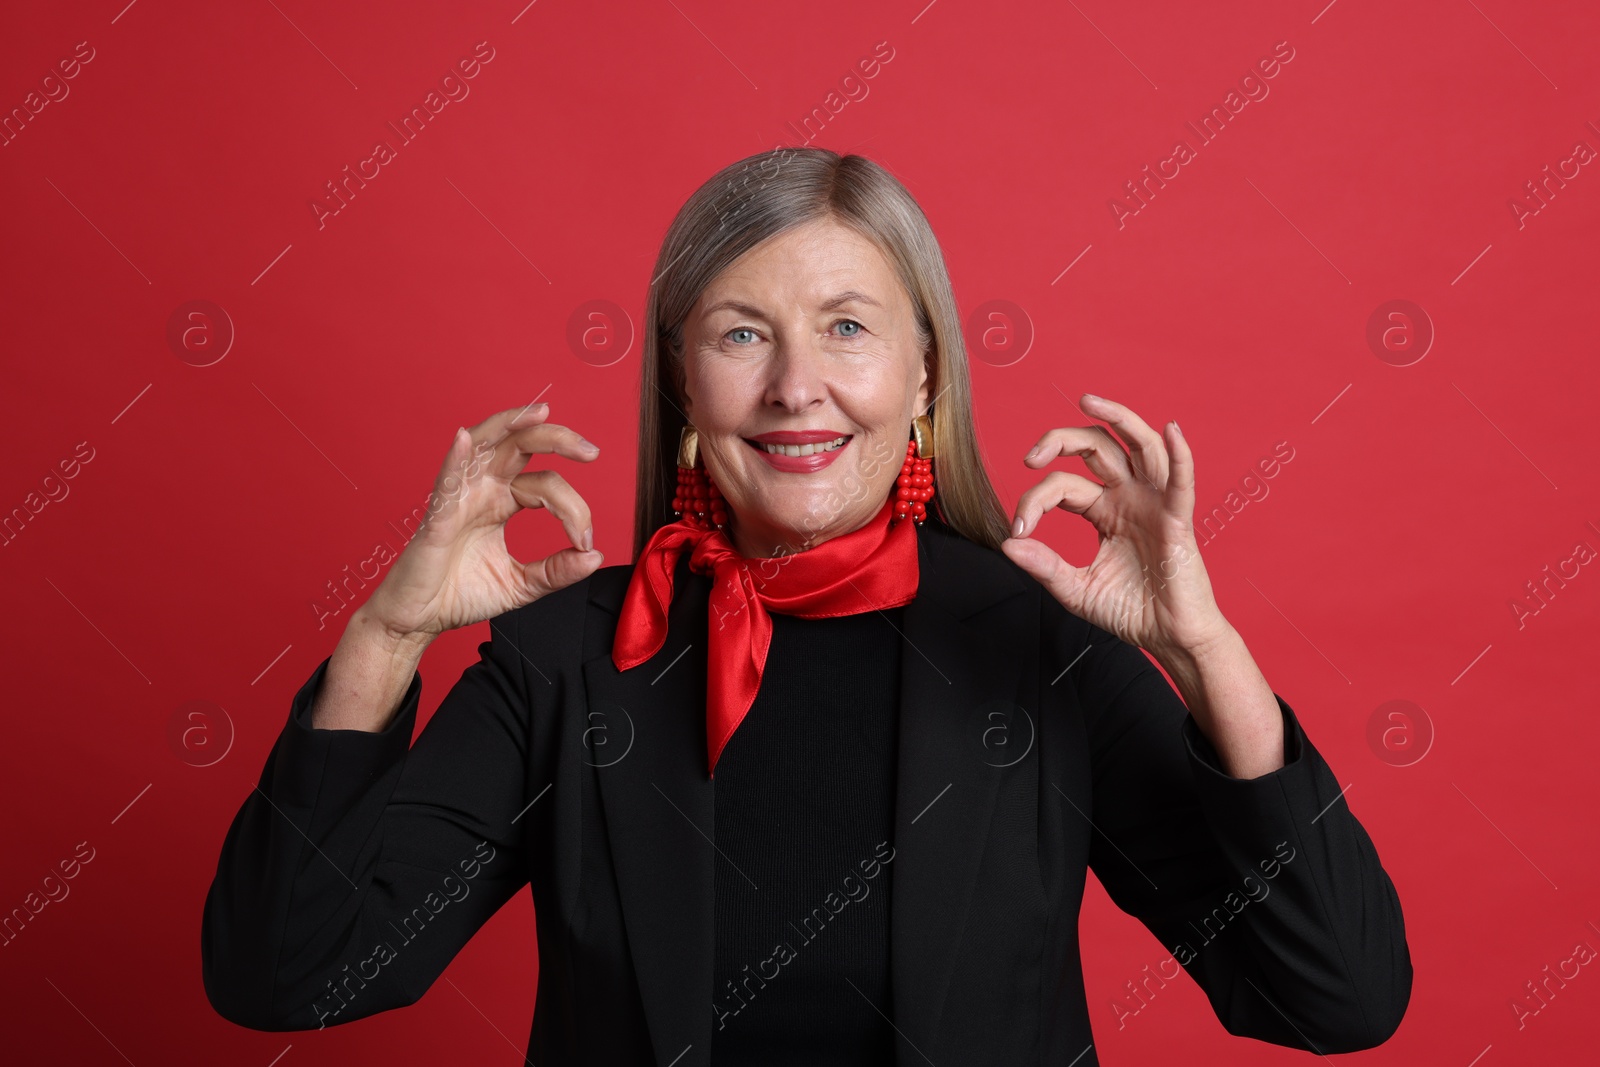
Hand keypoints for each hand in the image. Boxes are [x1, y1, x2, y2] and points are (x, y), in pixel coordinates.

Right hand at [360, 402, 604, 642]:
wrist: (419, 620)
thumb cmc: (460, 596)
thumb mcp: (522, 585)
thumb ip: (557, 571)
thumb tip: (594, 556)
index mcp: (502, 501)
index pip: (546, 484)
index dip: (574, 509)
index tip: (586, 542)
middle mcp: (482, 490)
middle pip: (521, 445)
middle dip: (557, 439)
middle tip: (591, 451)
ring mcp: (458, 498)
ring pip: (484, 444)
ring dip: (511, 423)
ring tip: (541, 413)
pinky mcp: (436, 517)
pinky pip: (445, 481)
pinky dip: (455, 458)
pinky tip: (464, 438)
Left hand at [999, 393, 1231, 659]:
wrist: (1169, 637)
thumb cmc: (1130, 611)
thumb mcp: (1076, 590)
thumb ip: (1045, 566)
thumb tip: (1007, 543)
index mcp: (1104, 510)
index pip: (1063, 485)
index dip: (1035, 501)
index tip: (1019, 530)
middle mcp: (1128, 497)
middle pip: (1096, 449)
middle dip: (1061, 440)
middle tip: (1031, 456)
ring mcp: (1154, 503)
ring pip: (1138, 446)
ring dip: (1117, 418)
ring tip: (1089, 400)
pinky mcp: (1178, 519)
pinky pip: (1181, 480)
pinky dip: (1180, 453)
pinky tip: (1170, 430)